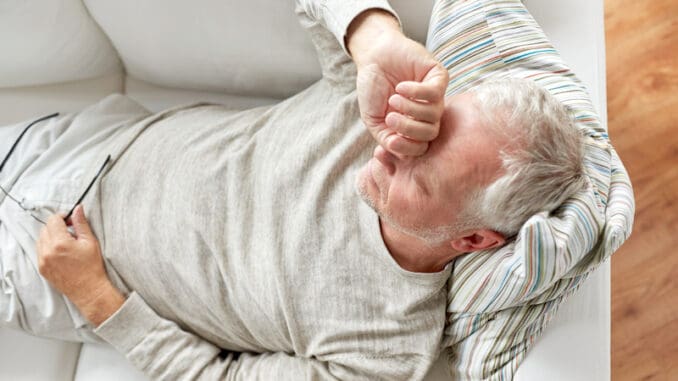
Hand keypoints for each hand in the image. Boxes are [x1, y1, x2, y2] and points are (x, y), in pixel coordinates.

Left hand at [37, 205, 123, 325]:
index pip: (53, 220)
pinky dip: (48, 247)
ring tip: (66, 242)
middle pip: (45, 228)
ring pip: (41, 239)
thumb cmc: (92, 266)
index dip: (63, 217)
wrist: (88, 289)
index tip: (70, 220)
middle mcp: (48, 251)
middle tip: (70, 231)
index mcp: (60, 243)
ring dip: (51, 236)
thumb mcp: (89, 241)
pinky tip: (61, 252)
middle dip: (57, 226)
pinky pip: (40, 251)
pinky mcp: (42, 268)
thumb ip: (81, 223)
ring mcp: (42, 261)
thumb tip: (77, 209)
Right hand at [348, 10, 448, 156]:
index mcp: (413, 127)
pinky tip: (401, 87)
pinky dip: (415, 92)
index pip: (421, 147)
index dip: (407, 148)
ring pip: (433, 114)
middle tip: (390, 117)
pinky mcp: (439, 78)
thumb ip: (384, 137)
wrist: (373, 58)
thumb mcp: (373, 119)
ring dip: (409, 108)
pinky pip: (435, 93)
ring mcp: (435, 97)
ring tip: (393, 98)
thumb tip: (396, 148)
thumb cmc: (373, 88)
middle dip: (408, 129)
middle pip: (430, 134)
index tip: (390, 141)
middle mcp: (427, 114)